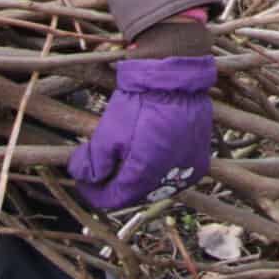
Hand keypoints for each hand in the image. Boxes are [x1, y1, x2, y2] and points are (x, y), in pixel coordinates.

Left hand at [68, 56, 215, 209]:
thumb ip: (93, 162)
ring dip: (136, 179)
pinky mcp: (198, 161)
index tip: (83, 181)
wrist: (176, 79)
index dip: (95, 193)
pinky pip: (173, 176)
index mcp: (143, 176)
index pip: (114, 199)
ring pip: (154, 187)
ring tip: (123, 160)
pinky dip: (157, 171)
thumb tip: (81, 176)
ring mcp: (187, 173)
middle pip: (134, 195)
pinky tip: (147, 155)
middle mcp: (168, 180)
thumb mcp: (109, 130)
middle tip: (100, 170)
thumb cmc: (141, 101)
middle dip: (115, 185)